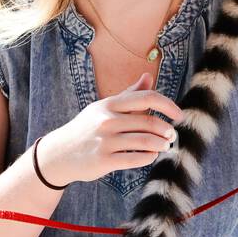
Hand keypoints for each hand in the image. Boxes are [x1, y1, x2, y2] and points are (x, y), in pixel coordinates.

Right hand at [37, 74, 181, 186]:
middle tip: (172, 135)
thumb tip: (148, 75)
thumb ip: (129, 94)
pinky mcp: (103, 160)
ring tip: (165, 146)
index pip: (147, 98)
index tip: (179, 115)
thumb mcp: (103, 108)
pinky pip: (135, 158)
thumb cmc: (87, 128)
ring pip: (146, 141)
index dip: (168, 105)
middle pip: (150, 122)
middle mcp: (107, 120)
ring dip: (161, 144)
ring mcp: (104, 140)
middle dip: (167, 130)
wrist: (58, 154)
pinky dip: (149, 157)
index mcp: (109, 104)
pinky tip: (151, 156)